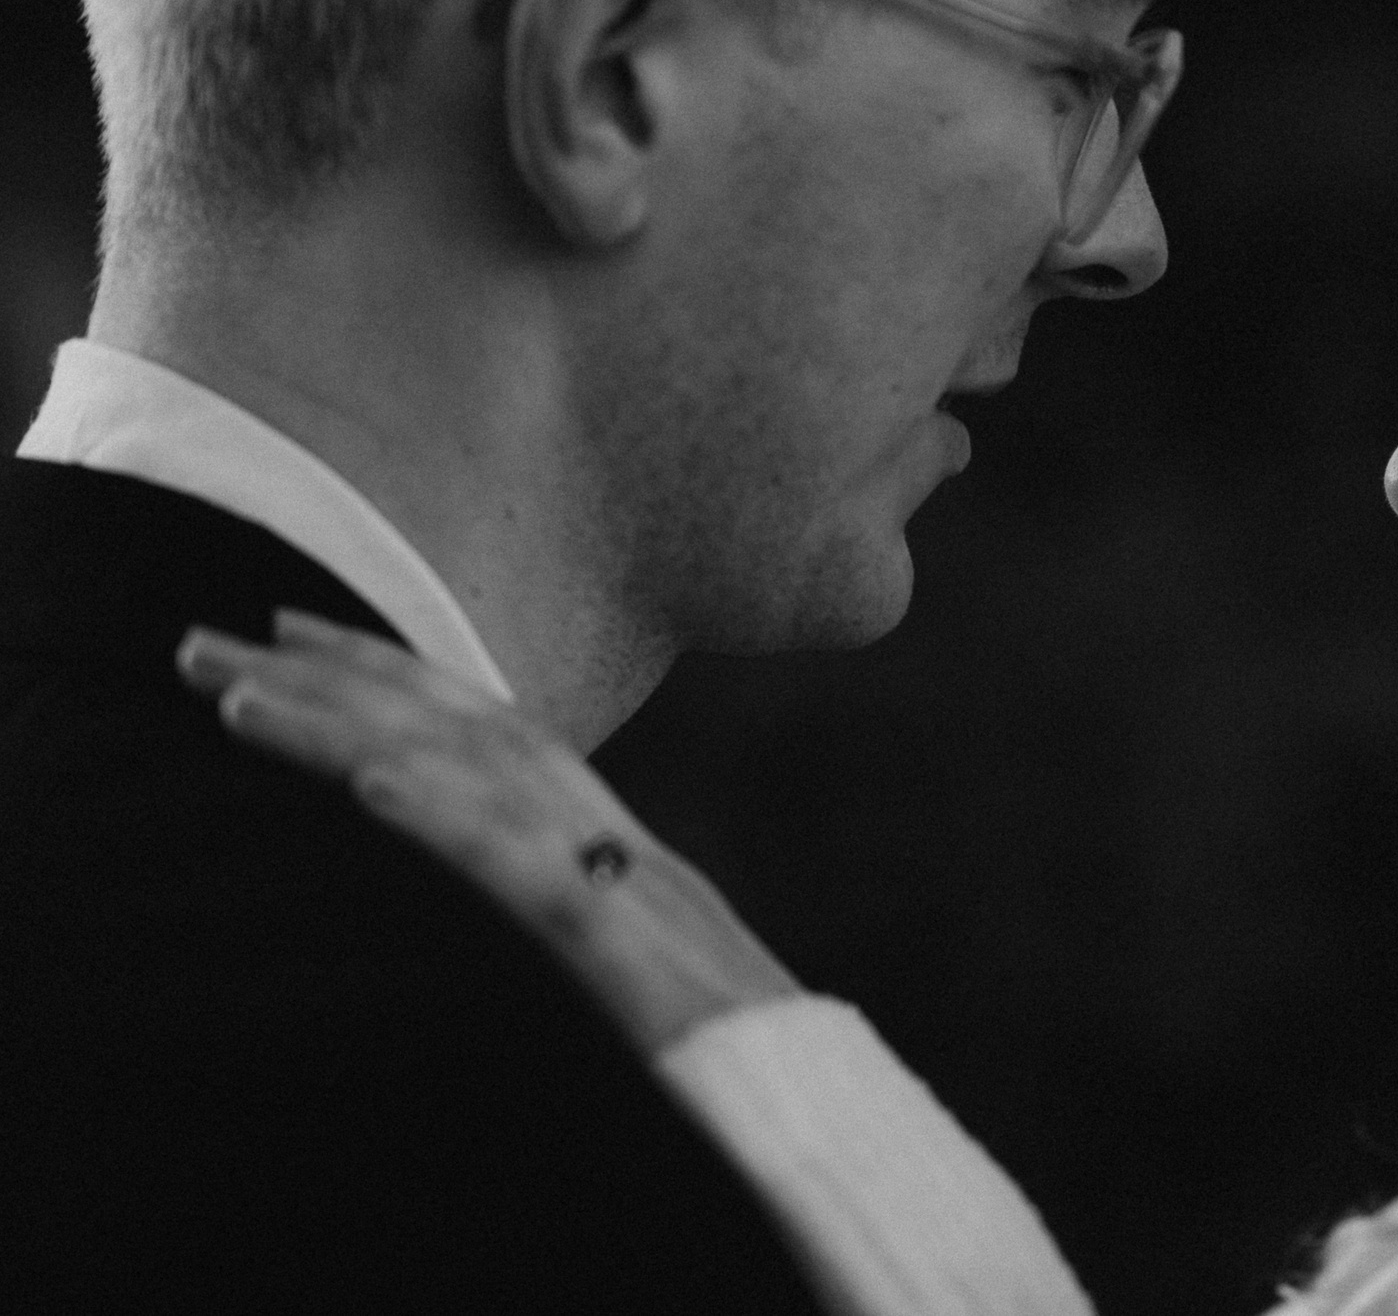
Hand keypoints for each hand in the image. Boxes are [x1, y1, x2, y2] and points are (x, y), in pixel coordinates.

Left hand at [177, 609, 801, 1052]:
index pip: (494, 732)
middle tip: (206, 637)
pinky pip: (534, 878)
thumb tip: (507, 890)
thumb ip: (576, 913)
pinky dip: (451, 822)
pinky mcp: (631, 960)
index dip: (395, 672)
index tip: (290, 633)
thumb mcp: (640, 974)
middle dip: (340, 676)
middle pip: (473, 730)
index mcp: (620, 851)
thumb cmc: (740, 1065)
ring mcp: (629, 896)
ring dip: (355, 730)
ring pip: (484, 781)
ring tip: (238, 699)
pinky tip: (369, 787)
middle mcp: (622, 847)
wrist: (838, 1118)